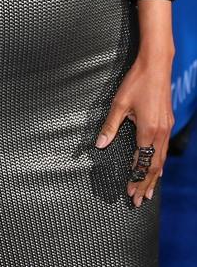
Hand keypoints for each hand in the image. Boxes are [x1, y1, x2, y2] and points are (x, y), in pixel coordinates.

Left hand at [95, 55, 173, 205]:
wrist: (156, 66)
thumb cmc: (136, 82)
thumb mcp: (119, 103)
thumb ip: (110, 126)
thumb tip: (99, 144)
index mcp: (148, 130)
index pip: (143, 163)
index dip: (136, 180)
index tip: (130, 193)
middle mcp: (160, 132)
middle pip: (154, 166)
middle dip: (146, 184)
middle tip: (138, 201)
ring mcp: (167, 128)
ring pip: (161, 159)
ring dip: (154, 176)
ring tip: (148, 191)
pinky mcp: (168, 122)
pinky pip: (164, 149)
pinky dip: (159, 162)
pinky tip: (156, 167)